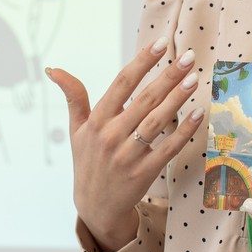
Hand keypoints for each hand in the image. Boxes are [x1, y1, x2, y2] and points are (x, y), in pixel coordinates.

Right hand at [46, 37, 204, 251]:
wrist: (94, 208)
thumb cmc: (88, 162)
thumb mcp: (76, 130)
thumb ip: (73, 97)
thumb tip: (53, 69)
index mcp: (96, 121)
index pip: (121, 83)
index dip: (142, 62)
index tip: (161, 44)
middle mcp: (110, 136)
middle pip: (143, 99)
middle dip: (168, 76)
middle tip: (189, 57)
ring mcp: (127, 156)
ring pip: (156, 121)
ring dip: (177, 99)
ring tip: (194, 79)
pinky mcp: (143, 173)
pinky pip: (167, 148)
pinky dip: (184, 132)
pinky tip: (198, 114)